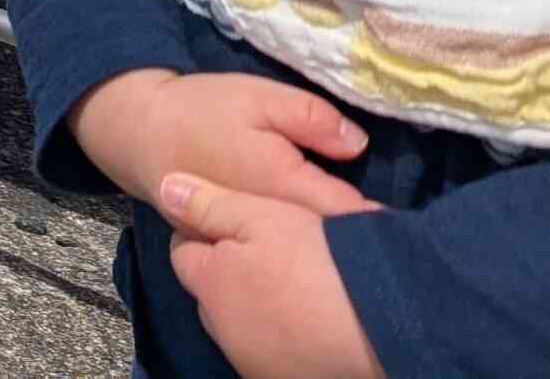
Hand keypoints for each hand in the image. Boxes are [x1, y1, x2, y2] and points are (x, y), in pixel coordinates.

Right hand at [70, 69, 374, 220]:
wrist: (142, 133)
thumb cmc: (204, 110)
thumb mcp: (260, 97)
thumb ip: (312, 118)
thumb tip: (361, 146)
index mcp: (288, 187)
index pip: (354, 215)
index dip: (384, 217)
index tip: (414, 215)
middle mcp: (276, 223)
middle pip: (335, 239)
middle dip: (364, 233)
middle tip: (396, 220)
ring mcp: (257, 238)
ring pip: (311, 248)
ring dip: (336, 240)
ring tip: (361, 227)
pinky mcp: (241, 240)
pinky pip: (285, 248)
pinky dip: (305, 243)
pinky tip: (316, 230)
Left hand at [156, 173, 383, 378]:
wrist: (384, 324)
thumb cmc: (318, 261)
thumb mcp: (262, 215)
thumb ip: (209, 205)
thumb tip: (166, 189)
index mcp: (211, 287)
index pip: (184, 254)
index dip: (206, 231)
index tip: (239, 221)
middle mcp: (224, 333)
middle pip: (212, 293)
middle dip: (229, 272)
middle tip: (272, 252)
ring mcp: (255, 365)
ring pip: (242, 326)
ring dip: (256, 307)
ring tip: (297, 286)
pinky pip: (272, 352)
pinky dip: (282, 337)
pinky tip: (312, 321)